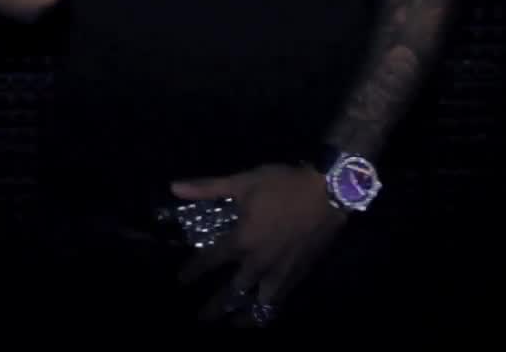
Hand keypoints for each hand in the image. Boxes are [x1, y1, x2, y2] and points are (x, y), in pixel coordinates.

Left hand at [170, 162, 347, 326]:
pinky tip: (266, 311)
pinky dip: (269, 308)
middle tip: (202, 318)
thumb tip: (174, 187)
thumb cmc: (284, 185)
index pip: (209, 261)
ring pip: (258, 303)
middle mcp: (258, 263)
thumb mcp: (244, 181)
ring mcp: (280, 272)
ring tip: (234, 324)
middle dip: (214, 307)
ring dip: (243, 316)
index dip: (192, 272)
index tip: (181, 281)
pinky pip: (281, 299)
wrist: (331, 192)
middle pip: (231, 292)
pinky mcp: (300, 274)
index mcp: (241, 241)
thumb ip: (209, 187)